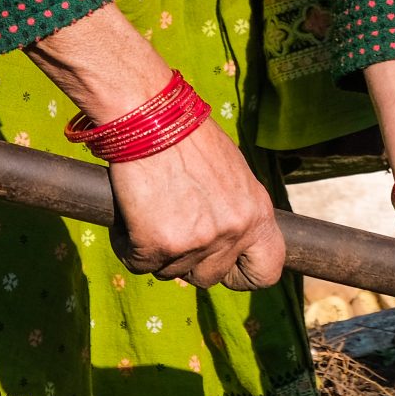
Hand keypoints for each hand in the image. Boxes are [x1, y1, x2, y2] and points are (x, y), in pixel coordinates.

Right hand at [106, 122, 286, 289]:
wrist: (151, 118)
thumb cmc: (187, 138)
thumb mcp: (231, 174)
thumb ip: (233, 210)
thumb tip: (224, 236)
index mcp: (258, 213)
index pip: (266, 271)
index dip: (243, 274)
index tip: (226, 267)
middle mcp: (234, 231)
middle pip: (209, 277)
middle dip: (188, 261)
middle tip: (171, 226)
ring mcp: (199, 242)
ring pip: (171, 272)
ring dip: (156, 250)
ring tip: (150, 209)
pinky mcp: (160, 245)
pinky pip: (139, 264)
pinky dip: (128, 244)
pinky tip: (130, 214)